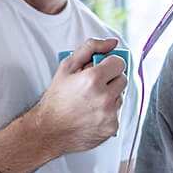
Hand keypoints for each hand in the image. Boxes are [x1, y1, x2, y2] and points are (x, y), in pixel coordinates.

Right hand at [35, 38, 128, 153]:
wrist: (50, 130)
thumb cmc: (56, 99)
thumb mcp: (67, 67)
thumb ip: (90, 48)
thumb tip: (111, 43)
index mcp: (93, 79)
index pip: (119, 63)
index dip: (109, 64)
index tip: (101, 69)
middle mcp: (104, 97)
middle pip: (122, 79)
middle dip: (110, 79)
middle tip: (93, 85)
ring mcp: (109, 114)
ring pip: (121, 96)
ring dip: (110, 96)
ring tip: (91, 101)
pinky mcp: (112, 127)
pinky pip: (118, 112)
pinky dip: (108, 112)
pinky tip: (93, 113)